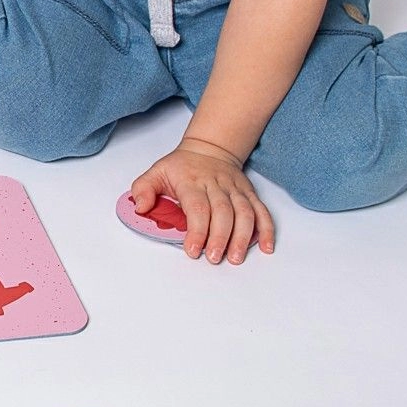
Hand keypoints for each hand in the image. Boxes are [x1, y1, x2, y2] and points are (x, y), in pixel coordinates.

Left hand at [130, 138, 274, 264]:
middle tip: (214, 258)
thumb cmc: (181, 166)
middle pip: (223, 212)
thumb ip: (143, 189)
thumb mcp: (156, 172)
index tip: (193, 250)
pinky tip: (265, 246)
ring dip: (243, 237)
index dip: (197, 230)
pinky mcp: (249, 193)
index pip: (197, 207)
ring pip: (245, 212)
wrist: (209, 148)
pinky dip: (266, 229)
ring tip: (236, 257)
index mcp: (192, 181)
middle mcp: (216, 184)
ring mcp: (235, 189)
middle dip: (220, 237)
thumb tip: (140, 206)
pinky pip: (261, 210)